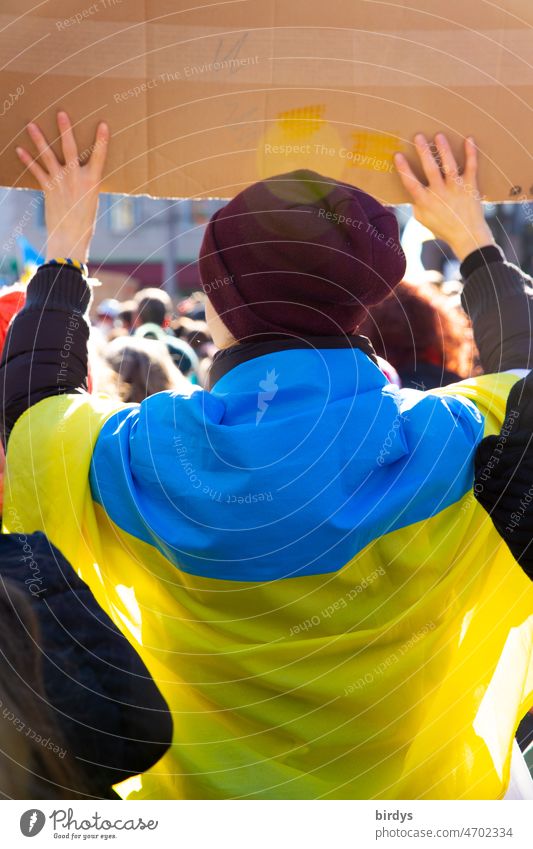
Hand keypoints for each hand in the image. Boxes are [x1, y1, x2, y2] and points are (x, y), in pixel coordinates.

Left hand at [16, 111, 108, 262]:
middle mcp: (76, 178)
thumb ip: (85, 184)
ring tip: (30, 125)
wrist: (70, 240)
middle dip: (65, 130)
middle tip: (60, 113)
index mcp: (93, 181)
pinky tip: (19, 150)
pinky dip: (27, 160)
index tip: (103, 124)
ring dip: (38, 139)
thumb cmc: (84, 224)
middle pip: (70, 148)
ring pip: (48, 156)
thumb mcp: (91, 201)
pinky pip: (36, 171)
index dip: (101, 140)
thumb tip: (78, 173)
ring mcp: (60, 182)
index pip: (99, 156)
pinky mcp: (48, 189)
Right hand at [394, 134, 494, 261]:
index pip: (411, 183)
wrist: (467, 236)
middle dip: (423, 152)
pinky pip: (471, 167)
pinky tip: (469, 139)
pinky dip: (471, 153)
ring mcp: (456, 189)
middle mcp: (440, 194)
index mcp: (425, 202)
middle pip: (430, 170)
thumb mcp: (423, 219)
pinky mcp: (471, 187)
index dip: (403, 169)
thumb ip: (416, 203)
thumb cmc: (443, 228)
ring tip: (438, 136)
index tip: (398, 155)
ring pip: (449, 166)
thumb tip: (410, 188)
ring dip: (444, 150)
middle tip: (418, 136)